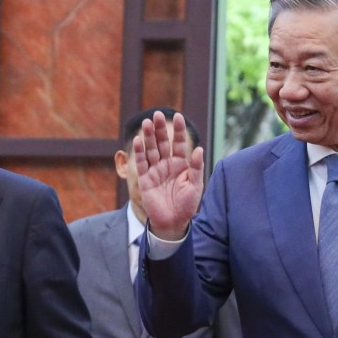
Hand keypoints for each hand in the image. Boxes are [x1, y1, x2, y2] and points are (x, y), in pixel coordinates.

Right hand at [132, 110, 204, 239]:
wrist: (173, 223)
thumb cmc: (187, 205)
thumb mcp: (195, 186)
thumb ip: (196, 167)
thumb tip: (198, 149)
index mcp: (181, 164)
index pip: (179, 143)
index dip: (178, 130)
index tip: (179, 117)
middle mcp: (167, 164)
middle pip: (163, 142)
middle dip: (160, 129)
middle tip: (157, 114)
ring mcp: (155, 171)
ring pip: (151, 150)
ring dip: (149, 136)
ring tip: (147, 123)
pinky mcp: (145, 179)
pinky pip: (142, 163)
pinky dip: (140, 152)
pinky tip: (138, 140)